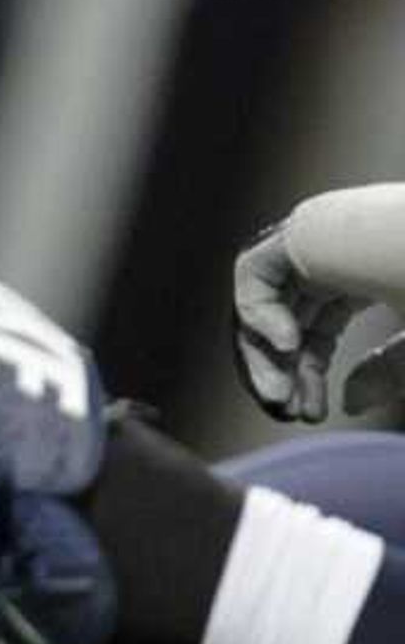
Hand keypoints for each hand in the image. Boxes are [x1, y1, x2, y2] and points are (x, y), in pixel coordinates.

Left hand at [233, 184, 404, 420]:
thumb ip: (386, 371)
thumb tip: (347, 404)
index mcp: (368, 274)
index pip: (317, 328)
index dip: (308, 374)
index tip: (310, 415)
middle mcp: (335, 255)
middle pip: (284, 320)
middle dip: (281, 370)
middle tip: (284, 411)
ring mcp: (316, 239)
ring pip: (264, 304)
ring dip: (263, 354)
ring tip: (279, 396)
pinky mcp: (302, 228)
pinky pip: (256, 272)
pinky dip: (260, 311)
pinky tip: (288, 345)